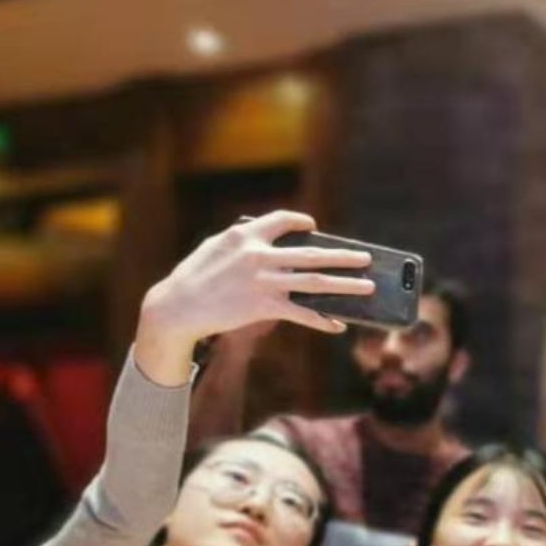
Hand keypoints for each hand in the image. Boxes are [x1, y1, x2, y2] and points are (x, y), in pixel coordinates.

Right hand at [137, 212, 374, 363]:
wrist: (177, 307)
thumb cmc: (194, 277)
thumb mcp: (215, 248)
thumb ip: (243, 242)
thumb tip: (266, 242)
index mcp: (245, 236)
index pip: (282, 221)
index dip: (300, 222)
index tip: (313, 226)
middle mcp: (259, 255)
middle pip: (312, 254)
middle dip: (343, 257)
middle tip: (366, 258)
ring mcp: (265, 282)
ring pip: (315, 283)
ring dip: (345, 285)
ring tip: (367, 286)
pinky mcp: (265, 306)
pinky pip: (302, 314)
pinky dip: (322, 321)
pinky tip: (338, 325)